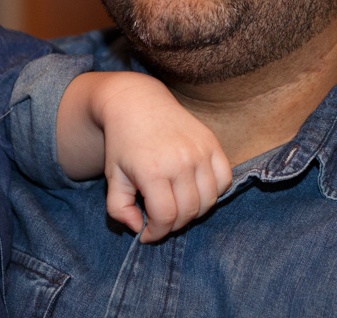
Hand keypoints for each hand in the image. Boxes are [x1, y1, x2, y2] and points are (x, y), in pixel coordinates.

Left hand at [91, 73, 232, 242]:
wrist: (137, 102)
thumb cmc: (122, 142)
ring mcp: (199, 151)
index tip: (147, 233)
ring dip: (195, 212)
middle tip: (161, 219)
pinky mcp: (212, 142)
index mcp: (152, 171)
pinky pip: (224, 179)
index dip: (156, 233)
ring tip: (177, 206)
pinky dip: (215, 192)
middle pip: (189, 212)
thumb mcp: (112, 176)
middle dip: (173, 225)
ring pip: (209, 200)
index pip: (165, 217)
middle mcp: (180, 161)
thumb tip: (138, 228)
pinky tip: (196, 190)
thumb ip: (118, 208)